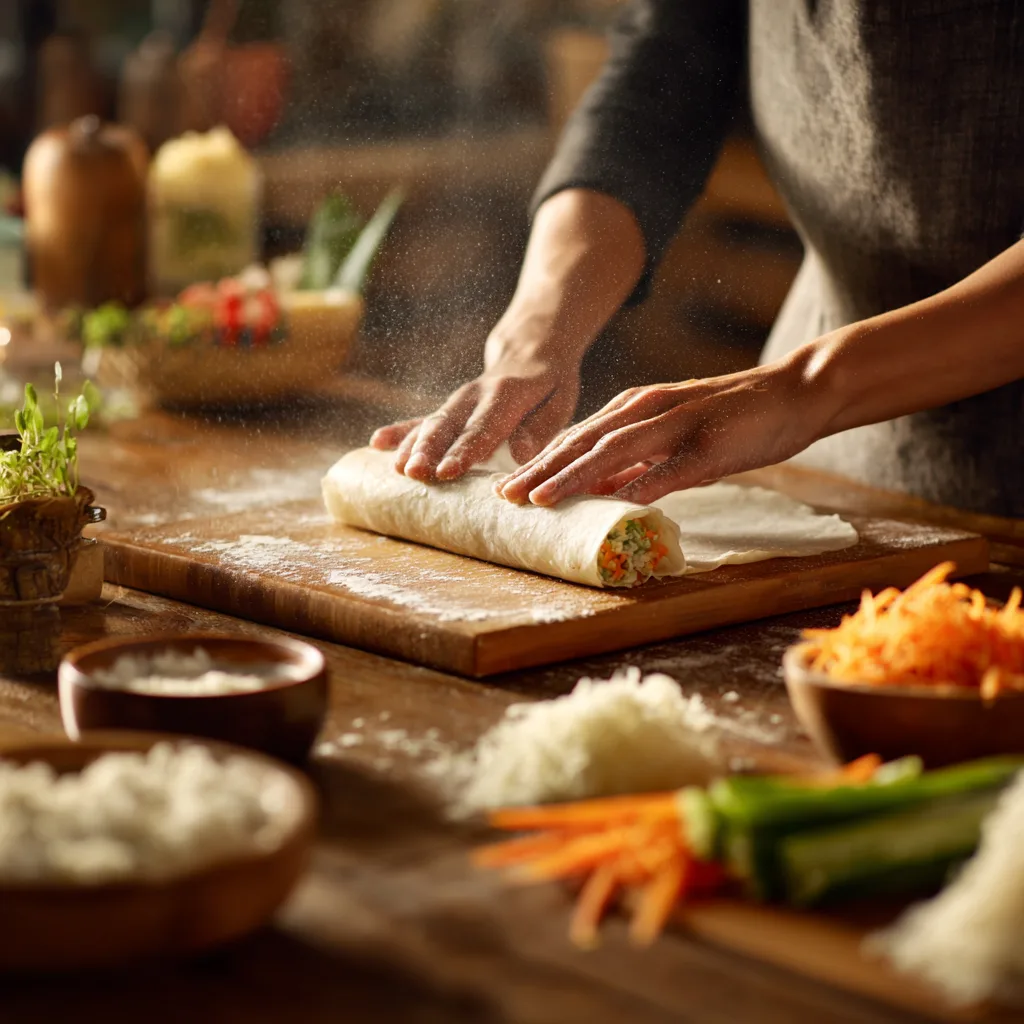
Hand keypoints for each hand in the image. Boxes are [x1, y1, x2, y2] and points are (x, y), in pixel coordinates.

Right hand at [370, 323, 581, 480]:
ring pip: (431, 423)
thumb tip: (521, 454)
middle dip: (428, 450)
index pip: (483, 428)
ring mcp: (458, 402)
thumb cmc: (550, 382)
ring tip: (398, 469)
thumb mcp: (559, 400)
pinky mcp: (448, 408)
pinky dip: (400, 431)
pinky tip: (377, 442)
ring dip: (412, 446)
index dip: (463, 451)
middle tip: (414, 473)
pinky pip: (421, 419)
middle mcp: (475, 396)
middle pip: (448, 425)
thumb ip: (539, 427)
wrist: (530, 348)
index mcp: (506, 395)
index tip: (447, 472)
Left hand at [495, 357, 828, 505]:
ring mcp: (678, 424)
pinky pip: (669, 469)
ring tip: (540, 499)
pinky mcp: (709, 445)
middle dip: (540, 470)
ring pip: (615, 450)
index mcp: (634, 407)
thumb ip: (633, 462)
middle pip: (583, 441)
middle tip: (504, 497)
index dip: (538, 462)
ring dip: (573, 475)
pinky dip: (639, 486)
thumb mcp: (671, 439)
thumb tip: (594, 491)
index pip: (575, 436)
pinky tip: (614, 505)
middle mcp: (647, 408)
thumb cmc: (730, 420)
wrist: (794, 392)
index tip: (505, 487)